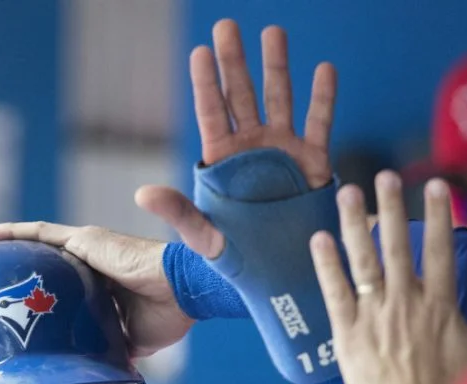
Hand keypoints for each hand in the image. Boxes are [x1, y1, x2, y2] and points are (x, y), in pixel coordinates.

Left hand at [0, 221, 190, 355]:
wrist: (183, 290)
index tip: (19, 298)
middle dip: (18, 265)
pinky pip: (39, 233)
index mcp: (104, 284)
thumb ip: (113, 345)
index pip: (64, 286)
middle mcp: (92, 262)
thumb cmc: (167, 312)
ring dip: (7, 244)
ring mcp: (87, 248)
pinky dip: (13, 232)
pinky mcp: (83, 240)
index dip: (42, 290)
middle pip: (45, 262)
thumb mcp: (133, 338)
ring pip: (37, 244)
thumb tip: (103, 366)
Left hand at [135, 20, 336, 260]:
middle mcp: (250, 149)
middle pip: (240, 96)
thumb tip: (142, 192)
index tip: (200, 52)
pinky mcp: (312, 162)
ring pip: (278, 99)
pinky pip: (320, 123)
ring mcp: (282, 151)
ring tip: (272, 31)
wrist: (282, 275)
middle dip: (234, 62)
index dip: (206, 83)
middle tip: (226, 26)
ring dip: (276, 67)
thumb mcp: (204, 238)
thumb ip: (178, 212)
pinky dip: (323, 97)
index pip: (211, 114)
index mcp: (221, 162)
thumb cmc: (237, 261)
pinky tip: (324, 69)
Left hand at [309, 171, 466, 383]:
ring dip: (355, 224)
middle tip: (383, 176)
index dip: (437, 215)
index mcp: (440, 306)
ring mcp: (374, 318)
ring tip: (346, 193)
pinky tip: (318, 239)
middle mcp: (405, 304)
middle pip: (397, 246)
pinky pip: (334, 292)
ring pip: (363, 261)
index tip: (436, 186)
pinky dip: (326, 265)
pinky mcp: (347, 335)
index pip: (439, 250)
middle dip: (391, 207)